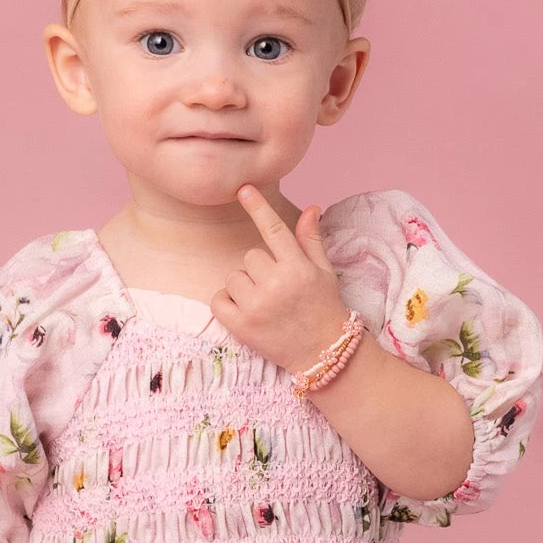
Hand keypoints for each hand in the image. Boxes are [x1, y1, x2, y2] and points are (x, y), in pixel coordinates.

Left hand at [211, 184, 353, 373]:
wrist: (323, 353)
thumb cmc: (324, 309)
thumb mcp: (324, 272)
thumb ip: (310, 240)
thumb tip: (310, 207)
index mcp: (298, 268)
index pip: (274, 230)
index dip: (258, 208)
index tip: (243, 188)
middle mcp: (276, 285)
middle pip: (250, 256)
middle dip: (260, 269)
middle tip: (277, 288)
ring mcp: (257, 306)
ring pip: (234, 276)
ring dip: (244, 286)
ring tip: (264, 303)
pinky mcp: (241, 326)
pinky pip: (218, 299)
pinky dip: (227, 303)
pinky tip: (246, 312)